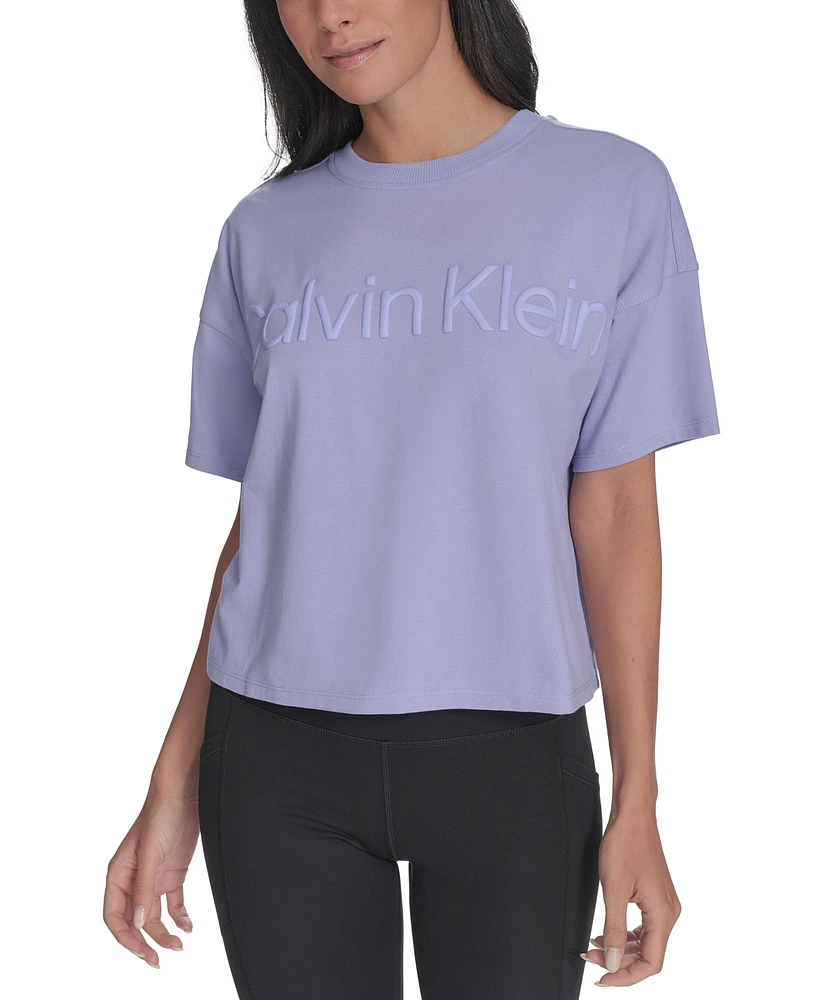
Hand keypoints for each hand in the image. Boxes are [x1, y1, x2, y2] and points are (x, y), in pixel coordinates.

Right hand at [103, 782, 200, 968]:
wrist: (183, 794)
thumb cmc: (159, 816)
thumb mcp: (150, 855)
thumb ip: (145, 890)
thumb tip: (140, 924)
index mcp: (119, 875)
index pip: (115, 917)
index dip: (126, 938)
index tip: (142, 951)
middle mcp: (134, 880)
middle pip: (135, 921)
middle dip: (145, 941)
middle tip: (158, 958)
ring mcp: (154, 878)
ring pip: (154, 916)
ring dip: (164, 933)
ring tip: (179, 945)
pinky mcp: (173, 874)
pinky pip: (173, 904)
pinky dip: (180, 917)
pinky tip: (189, 926)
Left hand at [583, 808, 681, 985]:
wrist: (633, 814)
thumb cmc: (625, 844)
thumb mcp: (614, 890)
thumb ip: (615, 930)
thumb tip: (614, 963)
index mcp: (663, 914)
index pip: (652, 963)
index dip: (626, 976)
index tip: (603, 978)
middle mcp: (669, 911)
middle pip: (649, 955)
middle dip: (620, 961)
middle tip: (591, 957)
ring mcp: (664, 903)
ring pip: (646, 941)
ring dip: (622, 948)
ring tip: (595, 945)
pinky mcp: (656, 895)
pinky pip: (644, 926)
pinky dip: (626, 933)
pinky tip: (608, 931)